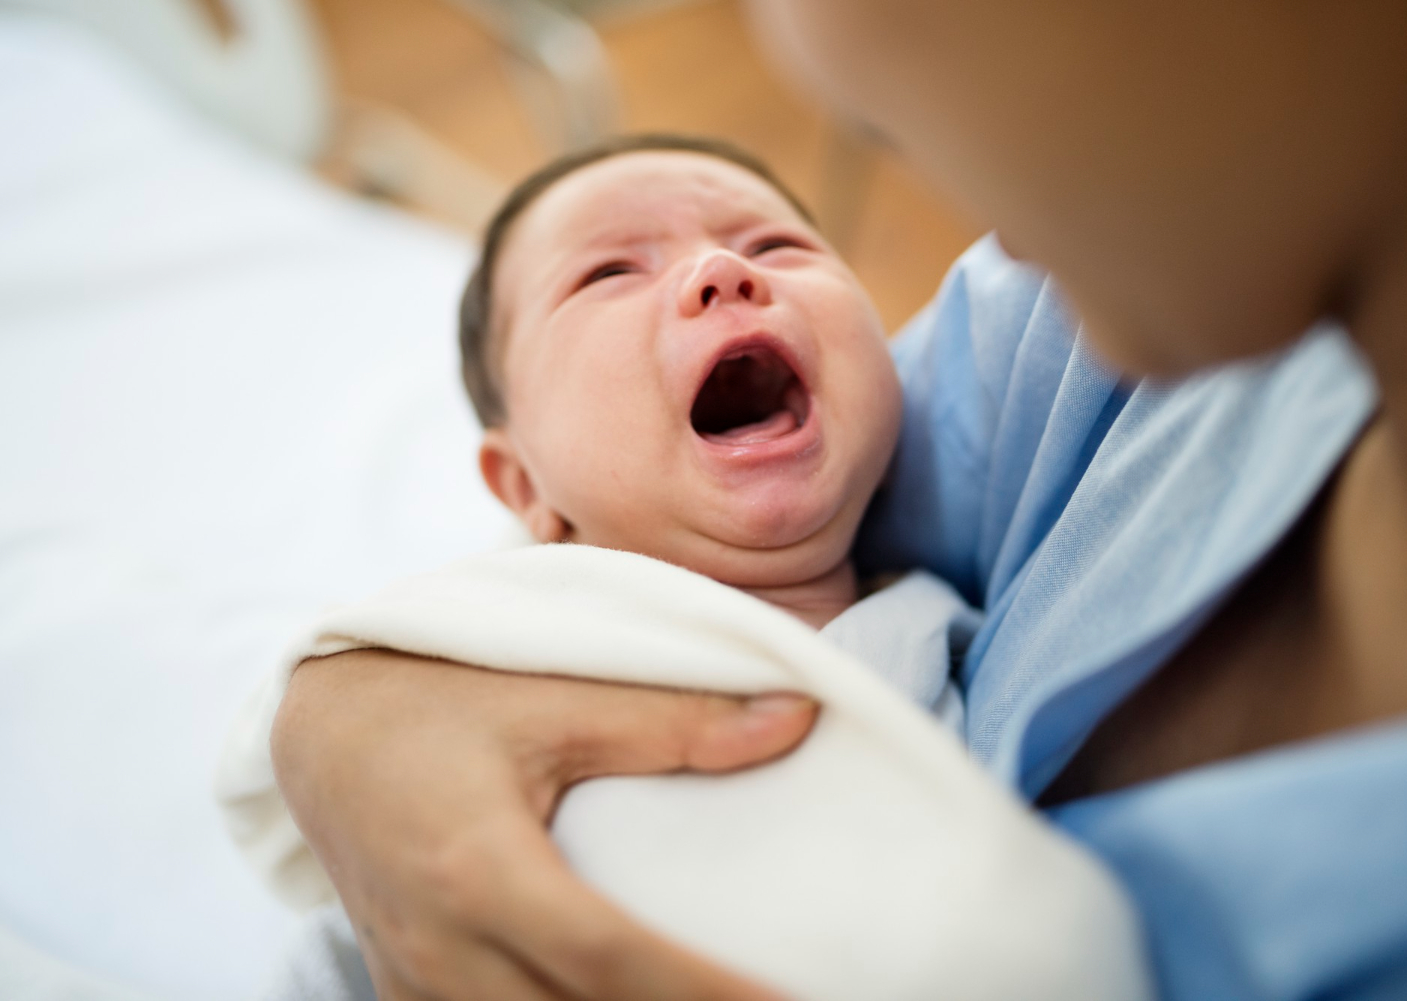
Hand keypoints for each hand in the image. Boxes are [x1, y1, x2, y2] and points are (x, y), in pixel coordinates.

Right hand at [271, 648, 815, 999]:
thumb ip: (674, 717)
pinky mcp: (407, 992)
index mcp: (477, 868)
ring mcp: (414, 982)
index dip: (704, 991)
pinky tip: (621, 999)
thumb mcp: (553, 696)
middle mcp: (438, 947)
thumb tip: (797, 716)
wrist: (320, 727)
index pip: (610, 960)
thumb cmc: (437, 697)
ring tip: (711, 997)